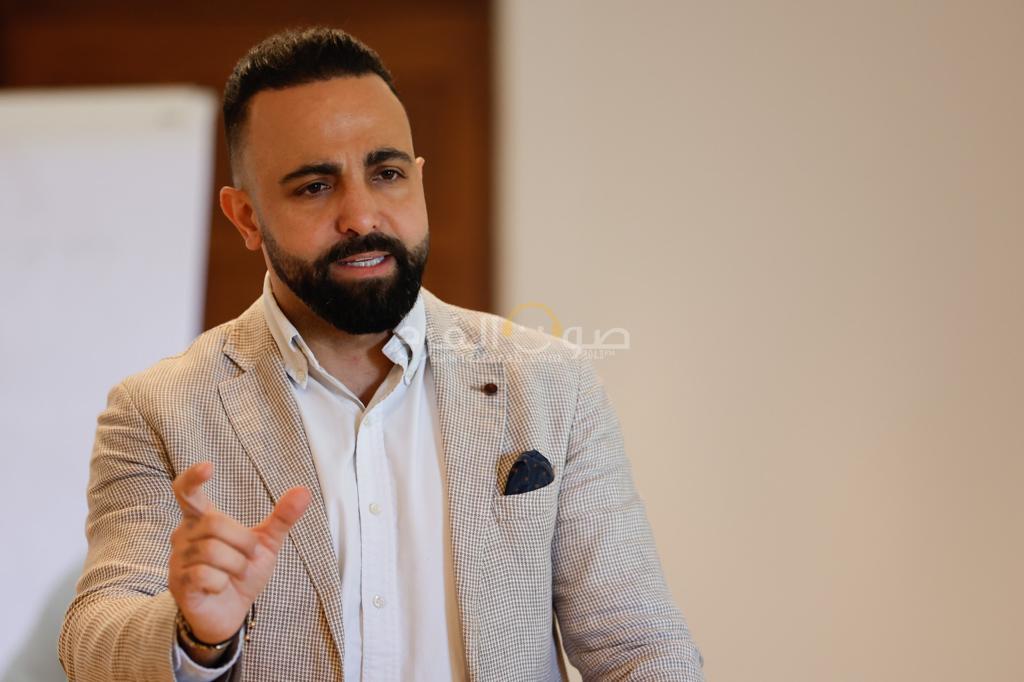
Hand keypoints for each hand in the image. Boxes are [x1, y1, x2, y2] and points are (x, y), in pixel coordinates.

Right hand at [169, 461, 310, 647]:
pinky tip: (220, 587)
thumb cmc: (242, 573)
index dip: (194, 478)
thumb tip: (304, 491)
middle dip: (243, 542)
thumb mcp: (266, 543)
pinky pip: (206, 576)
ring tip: (235, 573)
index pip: (187, 491)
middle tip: (248, 557)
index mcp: (202, 519)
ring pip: (212, 552)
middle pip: (216, 523)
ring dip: (236, 565)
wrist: (230, 612)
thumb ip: (282, 518)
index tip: (208, 466)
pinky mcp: (179, 583)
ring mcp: (178, 559)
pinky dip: (222, 583)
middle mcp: (184, 534)